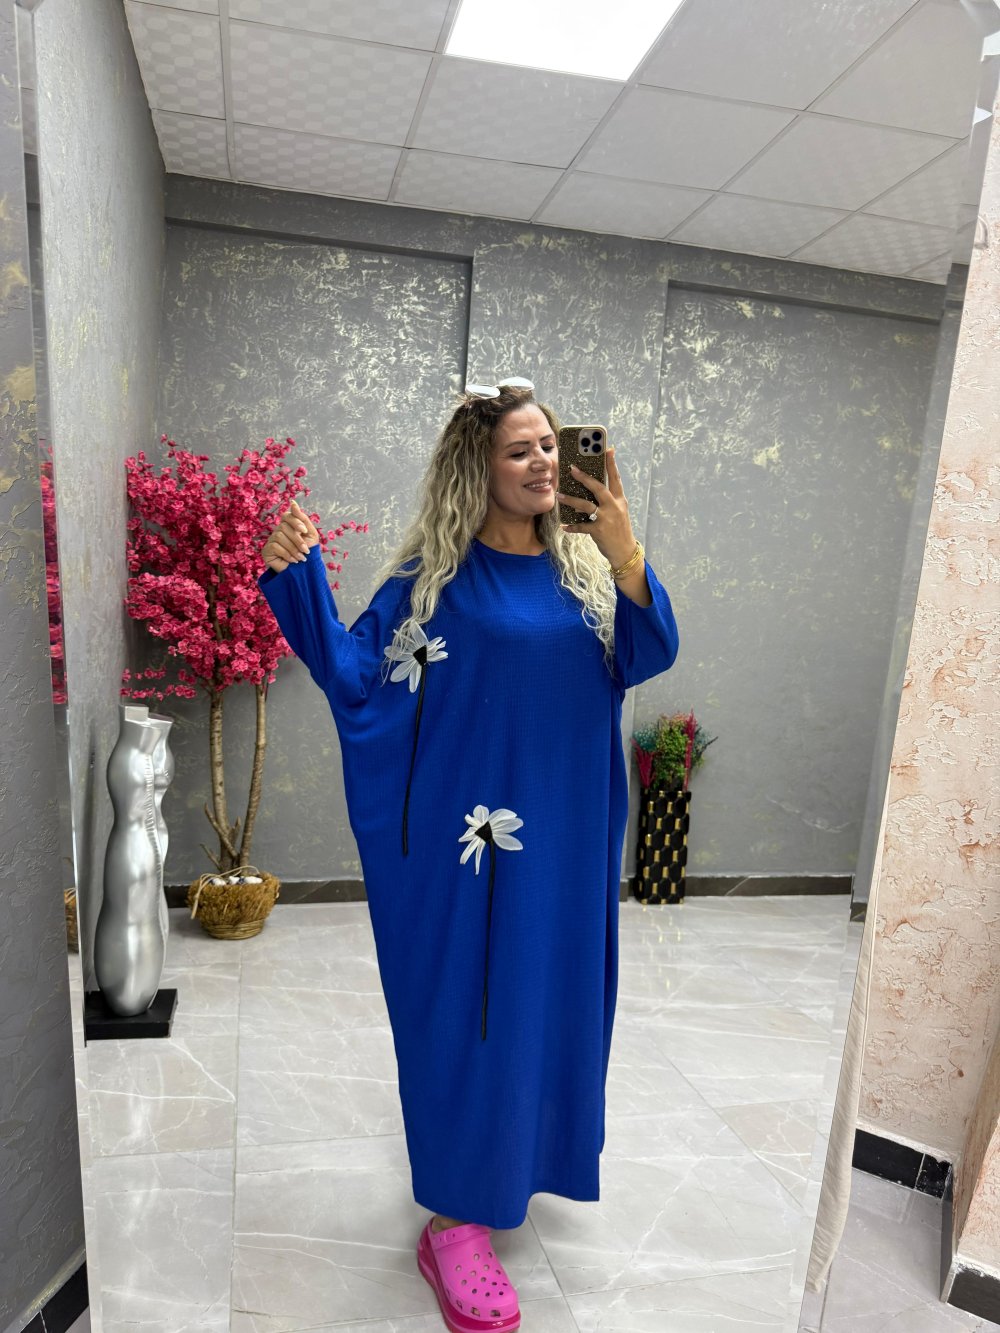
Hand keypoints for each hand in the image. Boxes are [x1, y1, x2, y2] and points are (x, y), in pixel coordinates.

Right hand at [262, 499, 318, 571]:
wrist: (303, 571)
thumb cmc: (307, 552)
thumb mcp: (310, 535)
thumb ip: (303, 519)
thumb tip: (292, 503)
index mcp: (288, 525)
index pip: (287, 515)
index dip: (295, 521)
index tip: (304, 530)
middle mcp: (278, 531)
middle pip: (284, 527)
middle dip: (297, 539)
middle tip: (306, 550)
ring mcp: (271, 540)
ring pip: (279, 536)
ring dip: (293, 548)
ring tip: (301, 558)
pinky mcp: (266, 550)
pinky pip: (275, 547)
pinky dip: (287, 554)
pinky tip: (293, 560)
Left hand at [556, 446, 636, 566]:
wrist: (624, 551)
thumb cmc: (619, 529)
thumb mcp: (618, 511)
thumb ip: (608, 500)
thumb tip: (589, 488)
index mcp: (619, 500)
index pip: (616, 478)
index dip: (611, 463)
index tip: (608, 449)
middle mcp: (614, 507)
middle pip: (598, 488)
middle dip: (584, 477)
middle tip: (572, 468)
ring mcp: (606, 519)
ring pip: (585, 505)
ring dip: (570, 500)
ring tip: (559, 495)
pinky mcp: (599, 531)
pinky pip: (581, 527)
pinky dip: (572, 527)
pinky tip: (564, 526)